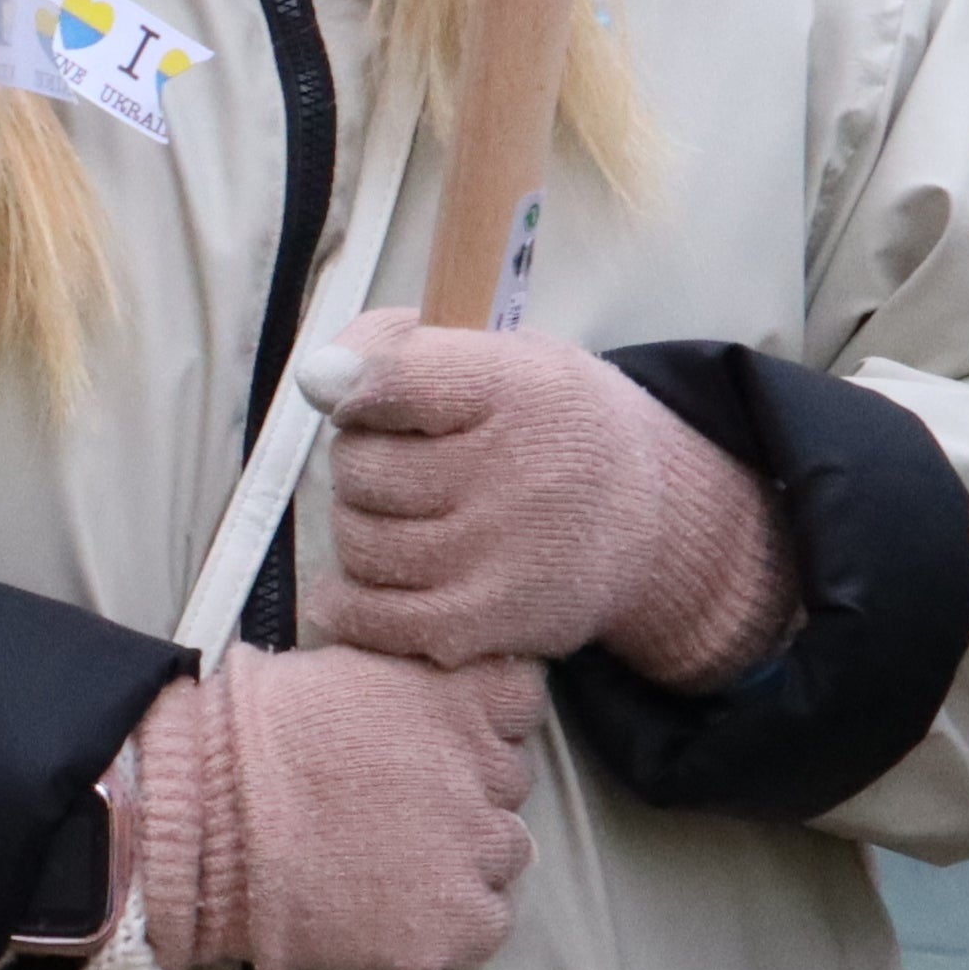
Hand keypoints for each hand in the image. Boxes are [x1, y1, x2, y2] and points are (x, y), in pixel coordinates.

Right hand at [123, 642, 539, 969]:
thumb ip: (402, 682)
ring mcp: (476, 849)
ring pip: (504, 853)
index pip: (520, 701)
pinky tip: (397, 909)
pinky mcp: (457, 921)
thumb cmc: (248, 742)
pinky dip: (452, 919)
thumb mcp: (336, 671)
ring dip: (463, 856)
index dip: (482, 723)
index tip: (442, 738)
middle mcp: (485, 770)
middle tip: (396, 808)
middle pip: (510, 783)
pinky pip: (488, 922)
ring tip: (392, 865)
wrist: (202, 827)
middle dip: (463, 792)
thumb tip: (417, 691)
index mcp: (456, 700)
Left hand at [303, 313, 790, 685]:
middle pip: (359, 465)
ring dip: (359, 527)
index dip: (359, 388)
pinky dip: (348, 600)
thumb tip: (317, 377)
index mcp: (522, 387)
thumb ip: (401, 345)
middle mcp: (515, 473)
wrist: (651, 525)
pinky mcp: (482, 624)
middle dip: (362, 461)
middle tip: (402, 466)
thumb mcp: (504, 355)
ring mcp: (497, 557)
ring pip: (356, 539)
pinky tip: (372, 579)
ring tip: (404, 517)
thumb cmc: (551, 429)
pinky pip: (367, 616)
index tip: (366, 399)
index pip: (395, 377)